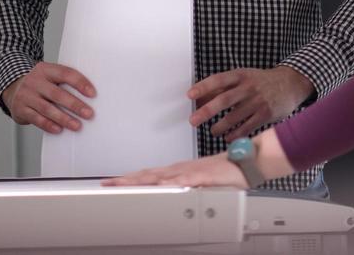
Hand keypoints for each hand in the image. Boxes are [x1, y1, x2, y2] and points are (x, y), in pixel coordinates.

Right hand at [1, 62, 95, 134]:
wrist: (12, 86)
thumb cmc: (40, 83)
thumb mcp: (50, 75)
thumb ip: (64, 82)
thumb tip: (88, 96)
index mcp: (46, 70)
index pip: (66, 74)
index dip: (80, 83)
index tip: (93, 94)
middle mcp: (35, 81)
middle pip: (57, 94)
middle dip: (75, 105)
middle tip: (89, 114)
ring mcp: (26, 96)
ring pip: (47, 108)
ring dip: (64, 118)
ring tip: (77, 125)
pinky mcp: (20, 109)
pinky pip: (36, 119)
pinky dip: (48, 125)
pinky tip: (59, 129)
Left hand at [103, 154, 245, 187]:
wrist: (245, 161)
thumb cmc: (225, 173)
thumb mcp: (198, 182)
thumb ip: (183, 186)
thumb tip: (168, 193)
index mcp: (178, 172)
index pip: (148, 175)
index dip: (130, 178)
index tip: (113, 182)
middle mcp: (180, 170)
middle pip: (148, 175)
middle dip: (127, 179)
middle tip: (108, 183)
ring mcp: (189, 172)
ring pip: (160, 177)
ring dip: (141, 180)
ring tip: (124, 184)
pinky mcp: (202, 176)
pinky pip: (184, 181)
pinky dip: (171, 184)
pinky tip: (160, 187)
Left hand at [189, 66, 312, 138]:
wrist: (290, 84)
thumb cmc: (261, 82)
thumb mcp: (244, 77)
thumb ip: (223, 87)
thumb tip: (199, 99)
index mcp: (241, 75)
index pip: (219, 79)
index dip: (203, 87)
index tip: (190, 95)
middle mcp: (249, 87)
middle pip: (224, 99)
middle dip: (206, 111)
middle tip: (193, 120)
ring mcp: (258, 101)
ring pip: (234, 117)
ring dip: (219, 126)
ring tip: (213, 131)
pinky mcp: (265, 114)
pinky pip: (246, 128)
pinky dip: (234, 135)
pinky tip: (228, 137)